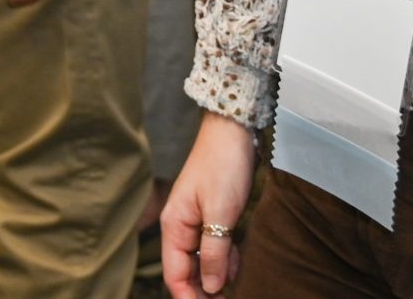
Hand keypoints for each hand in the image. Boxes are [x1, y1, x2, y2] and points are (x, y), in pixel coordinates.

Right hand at [163, 113, 258, 296]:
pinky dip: (226, 259)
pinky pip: (215, 248)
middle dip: (204, 291)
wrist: (233, 131)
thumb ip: (214, 252)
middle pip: (187, 272)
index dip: (189, 298)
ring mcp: (196, 221)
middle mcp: (181, 227)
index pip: (175, 275)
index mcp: (174, 226)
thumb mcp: (220, 213)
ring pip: (202, 262)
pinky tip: (238, 263)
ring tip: (236, 287)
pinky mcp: (212, 216)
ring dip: (217, 277)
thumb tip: (211, 288)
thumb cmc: (223, 166)